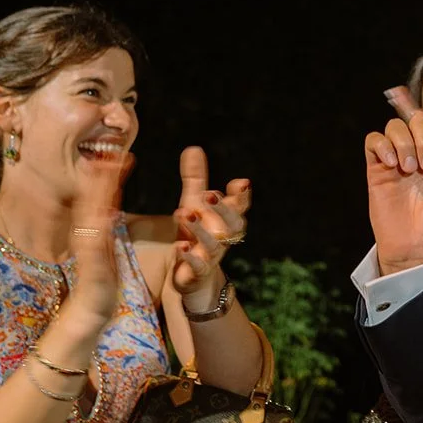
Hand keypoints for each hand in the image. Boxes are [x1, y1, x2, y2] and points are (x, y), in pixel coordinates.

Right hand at [62, 146, 133, 329]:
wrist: (91, 308)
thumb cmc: (100, 277)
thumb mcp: (104, 245)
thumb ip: (105, 226)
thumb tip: (109, 206)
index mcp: (94, 229)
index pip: (101, 198)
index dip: (108, 176)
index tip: (119, 154)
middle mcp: (88, 234)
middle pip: (94, 201)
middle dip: (103, 177)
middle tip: (113, 153)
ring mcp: (88, 248)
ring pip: (92, 216)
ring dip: (98, 194)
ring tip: (107, 174)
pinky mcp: (92, 264)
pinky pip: (95, 242)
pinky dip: (100, 226)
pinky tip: (107, 212)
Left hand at [170, 146, 250, 303]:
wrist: (193, 274)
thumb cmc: (197, 233)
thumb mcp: (194, 204)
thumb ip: (195, 179)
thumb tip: (194, 148)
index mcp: (227, 219)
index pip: (239, 206)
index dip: (241, 196)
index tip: (240, 183)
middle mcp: (224, 236)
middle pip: (232, 224)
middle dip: (223, 209)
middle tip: (209, 195)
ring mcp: (213, 255)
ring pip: (212, 243)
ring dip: (200, 229)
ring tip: (184, 213)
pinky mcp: (198, 271)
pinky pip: (198, 265)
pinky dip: (190, 256)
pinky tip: (180, 245)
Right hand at [366, 111, 422, 275]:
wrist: (416, 248)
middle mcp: (420, 151)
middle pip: (418, 118)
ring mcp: (397, 158)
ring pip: (396, 126)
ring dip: (404, 142)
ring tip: (410, 169)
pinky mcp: (377, 168)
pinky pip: (374, 140)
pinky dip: (383, 145)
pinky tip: (392, 163)